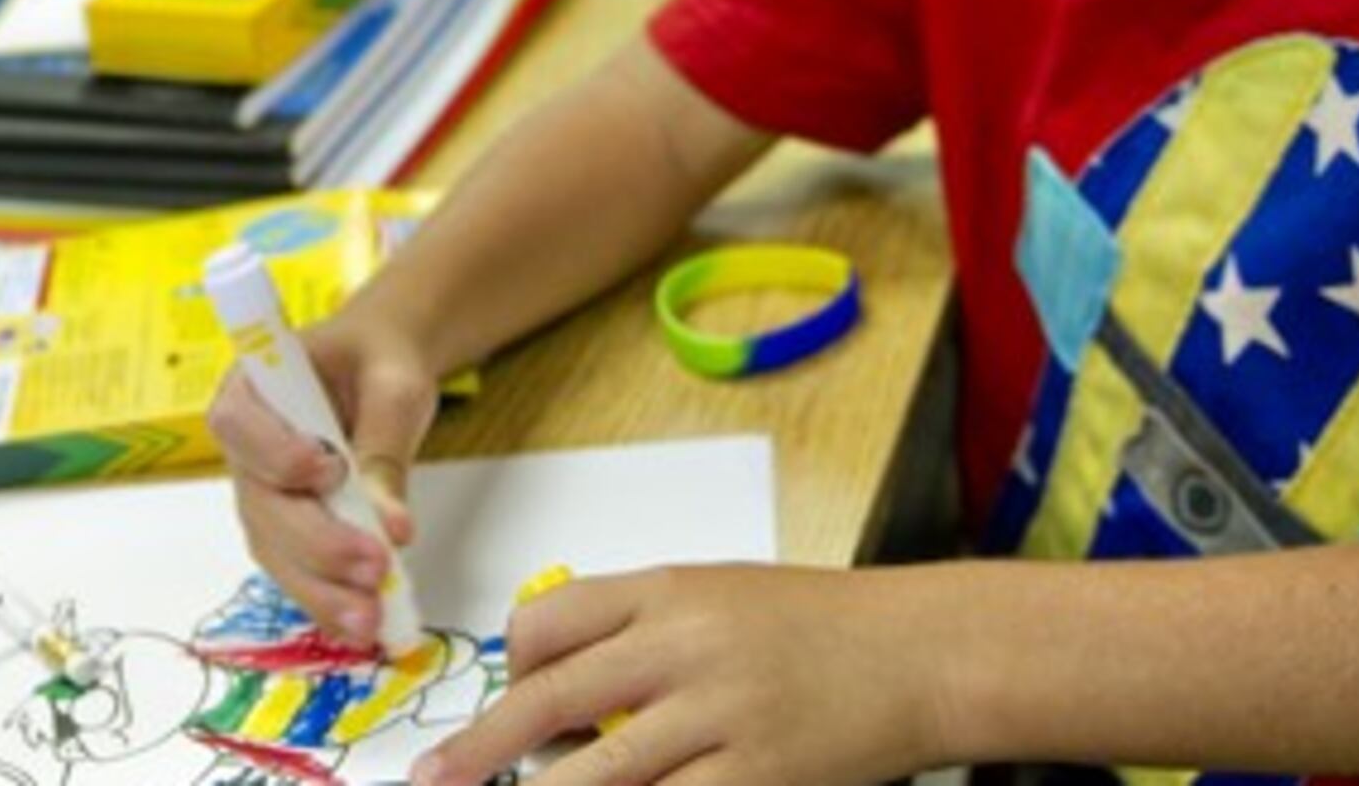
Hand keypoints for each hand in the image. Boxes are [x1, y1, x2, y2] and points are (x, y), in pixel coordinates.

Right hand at [205, 306, 440, 649]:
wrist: (381, 370)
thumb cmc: (379, 361)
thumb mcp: (393, 387)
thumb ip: (384, 449)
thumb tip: (390, 528)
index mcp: (251, 387)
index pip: (240, 425)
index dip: (276, 455)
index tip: (329, 470)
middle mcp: (243, 448)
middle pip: (261, 505)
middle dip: (316, 544)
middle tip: (374, 568)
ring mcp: (260, 494)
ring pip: (275, 551)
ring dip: (321, 590)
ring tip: (370, 619)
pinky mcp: (285, 530)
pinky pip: (296, 571)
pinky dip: (327, 602)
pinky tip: (362, 627)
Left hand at [412, 565, 946, 785]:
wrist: (923, 652)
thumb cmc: (822, 625)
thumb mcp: (721, 596)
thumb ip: (644, 634)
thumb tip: (560, 691)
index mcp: (668, 590)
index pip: (551, 621)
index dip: (510, 666)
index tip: (501, 700)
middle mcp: (684, 646)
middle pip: (553, 696)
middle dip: (483, 745)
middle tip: (435, 777)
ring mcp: (721, 713)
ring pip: (601, 772)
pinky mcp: (759, 774)